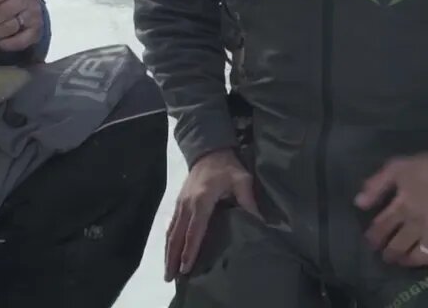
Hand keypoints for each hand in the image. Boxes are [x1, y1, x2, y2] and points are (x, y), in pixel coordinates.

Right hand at [165, 148, 261, 281]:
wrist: (210, 149)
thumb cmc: (227, 166)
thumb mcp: (242, 179)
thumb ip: (248, 200)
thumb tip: (260, 222)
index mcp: (202, 200)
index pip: (195, 230)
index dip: (190, 250)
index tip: (186, 267)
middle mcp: (187, 204)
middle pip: (177, 235)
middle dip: (172, 257)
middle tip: (170, 278)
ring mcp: (180, 203)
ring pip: (171, 231)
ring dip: (168, 251)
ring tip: (167, 271)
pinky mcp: (179, 202)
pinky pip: (172, 225)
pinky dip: (169, 240)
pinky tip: (169, 251)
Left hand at [354, 152, 427, 268]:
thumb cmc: (426, 168)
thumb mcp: (396, 167)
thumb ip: (376, 185)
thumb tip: (358, 203)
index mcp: (402, 206)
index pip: (381, 228)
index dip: (373, 238)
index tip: (371, 241)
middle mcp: (418, 224)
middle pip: (398, 246)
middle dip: (388, 254)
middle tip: (386, 255)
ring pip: (418, 256)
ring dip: (407, 261)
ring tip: (403, 260)